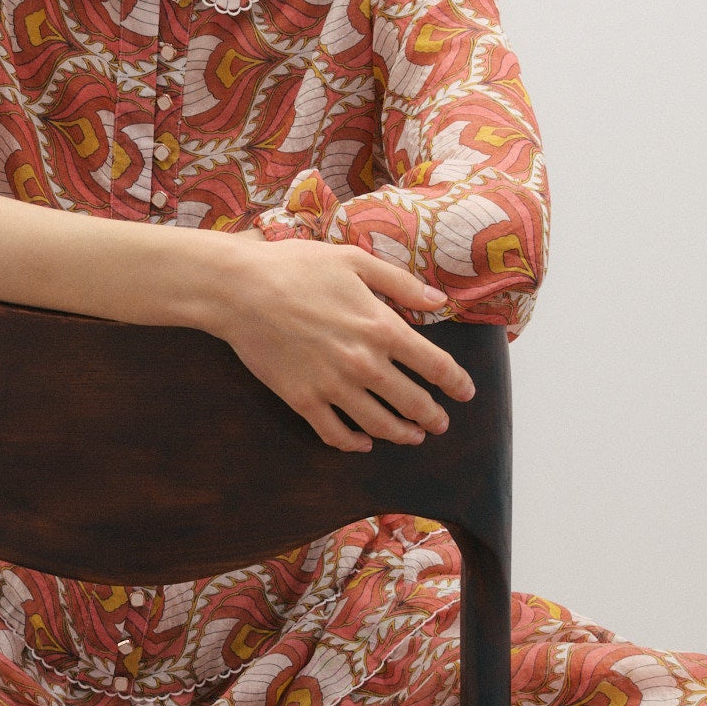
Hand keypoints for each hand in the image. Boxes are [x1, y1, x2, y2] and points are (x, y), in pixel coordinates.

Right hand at [207, 238, 473, 453]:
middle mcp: (363, 363)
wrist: (240, 290)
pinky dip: (354, 443)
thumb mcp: (355, 262)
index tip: (466, 392)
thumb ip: (400, 284)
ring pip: (379, 425)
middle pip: (413, 402)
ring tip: (412, 437)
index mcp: (382, 327)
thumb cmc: (297, 266)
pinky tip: (363, 442)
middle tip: (440, 423)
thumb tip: (439, 302)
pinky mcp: (303, 400)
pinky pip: (335, 433)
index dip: (457, 383)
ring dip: (401, 435)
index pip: (436, 365)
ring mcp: (333, 386)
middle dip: (433, 416)